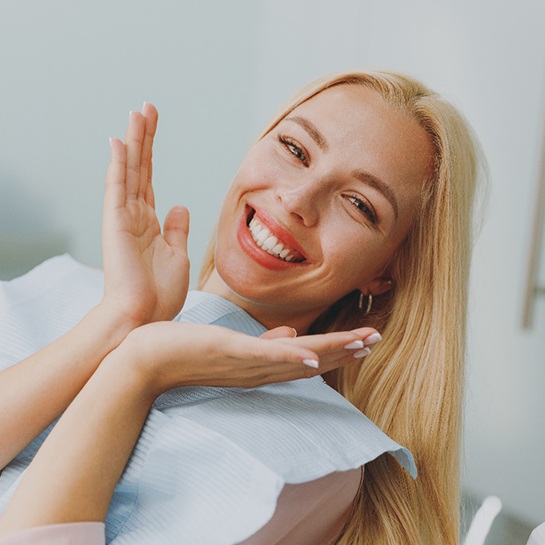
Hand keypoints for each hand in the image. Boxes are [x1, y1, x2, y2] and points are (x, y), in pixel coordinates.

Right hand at [101, 103, 189, 325]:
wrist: (144, 319)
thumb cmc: (160, 294)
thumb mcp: (177, 255)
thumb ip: (177, 229)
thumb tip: (180, 205)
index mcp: (151, 224)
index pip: (150, 180)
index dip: (152, 154)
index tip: (154, 127)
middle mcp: (135, 216)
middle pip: (141, 168)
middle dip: (145, 138)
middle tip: (147, 108)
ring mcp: (124, 218)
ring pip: (130, 171)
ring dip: (134, 142)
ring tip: (138, 112)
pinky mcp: (116, 224)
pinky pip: (117, 188)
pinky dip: (119, 164)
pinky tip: (120, 140)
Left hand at [119, 322, 380, 396]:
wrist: (144, 361)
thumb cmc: (186, 350)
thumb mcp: (231, 347)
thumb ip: (265, 344)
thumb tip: (292, 334)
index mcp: (260, 365)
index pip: (307, 359)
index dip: (337, 351)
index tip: (363, 342)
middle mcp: (258, 370)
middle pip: (311, 361)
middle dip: (344, 351)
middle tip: (375, 340)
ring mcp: (245, 364)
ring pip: (297, 359)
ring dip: (331, 352)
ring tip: (360, 342)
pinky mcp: (228, 354)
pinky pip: (264, 357)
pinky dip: (290, 358)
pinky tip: (314, 358)